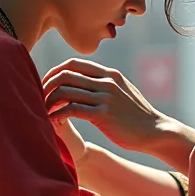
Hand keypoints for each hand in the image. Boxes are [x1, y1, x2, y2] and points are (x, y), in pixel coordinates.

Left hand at [43, 59, 164, 151]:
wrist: (155, 131)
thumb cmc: (136, 116)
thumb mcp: (122, 91)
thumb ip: (105, 84)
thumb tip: (86, 82)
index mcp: (109, 74)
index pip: (73, 64)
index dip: (54, 72)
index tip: (46, 85)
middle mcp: (106, 82)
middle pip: (65, 75)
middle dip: (46, 86)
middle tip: (39, 98)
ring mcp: (105, 98)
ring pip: (65, 91)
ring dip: (49, 102)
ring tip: (44, 112)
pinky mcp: (103, 115)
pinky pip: (71, 110)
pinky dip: (57, 115)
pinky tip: (53, 122)